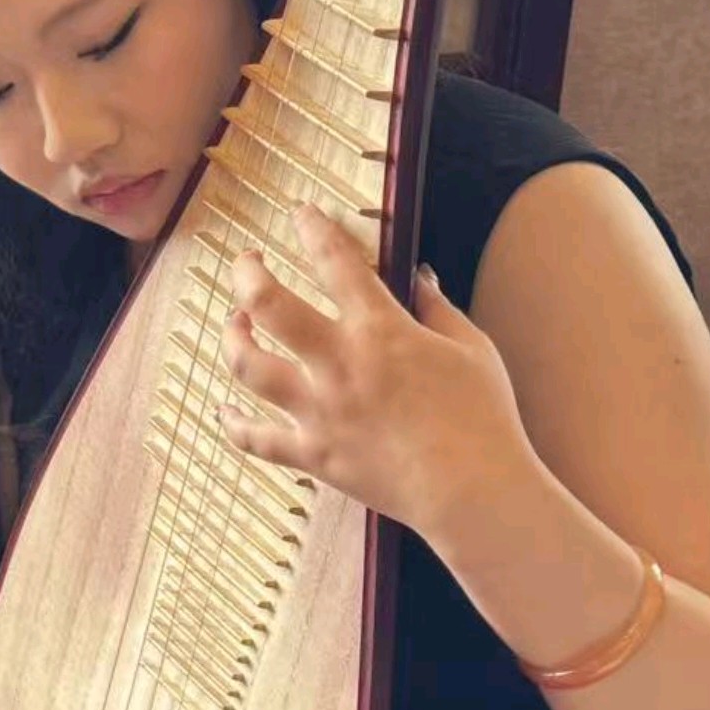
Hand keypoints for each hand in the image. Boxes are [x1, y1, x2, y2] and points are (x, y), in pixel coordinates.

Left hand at [220, 206, 535, 547]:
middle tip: (247, 262)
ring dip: (233, 337)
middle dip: (247, 273)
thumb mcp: (473, 349)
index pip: (335, 260)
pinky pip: (257, 440)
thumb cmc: (484, 420)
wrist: (477, 496)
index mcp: (380, 331)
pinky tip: (225, 410)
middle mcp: (339, 364)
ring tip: (236, 323)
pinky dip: (234, 424)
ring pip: (248, 366)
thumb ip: (438, 309)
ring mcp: (320, 411)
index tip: (301, 212)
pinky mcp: (315, 455)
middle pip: (267, 304)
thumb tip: (421, 277)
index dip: (313, 227)